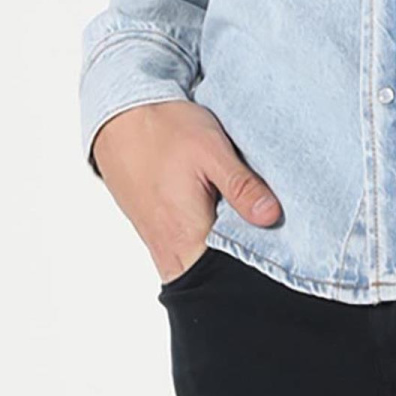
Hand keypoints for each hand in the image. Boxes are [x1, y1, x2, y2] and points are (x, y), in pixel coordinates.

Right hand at [91, 99, 280, 281]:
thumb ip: (241, 187)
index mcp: (187, 234)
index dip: (254, 267)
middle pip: (211, 279)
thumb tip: (271, 216)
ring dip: (219, 256)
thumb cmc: (164, 129)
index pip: (226, 277)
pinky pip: (182, 256)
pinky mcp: (152, 234)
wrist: (120, 116)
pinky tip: (215, 220)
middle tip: (259, 234)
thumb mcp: (211, 150)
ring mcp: (157, 245)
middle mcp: (168, 249)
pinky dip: (201, 248)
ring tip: (238, 225)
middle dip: (237, 266)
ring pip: (196, 270)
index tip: (275, 247)